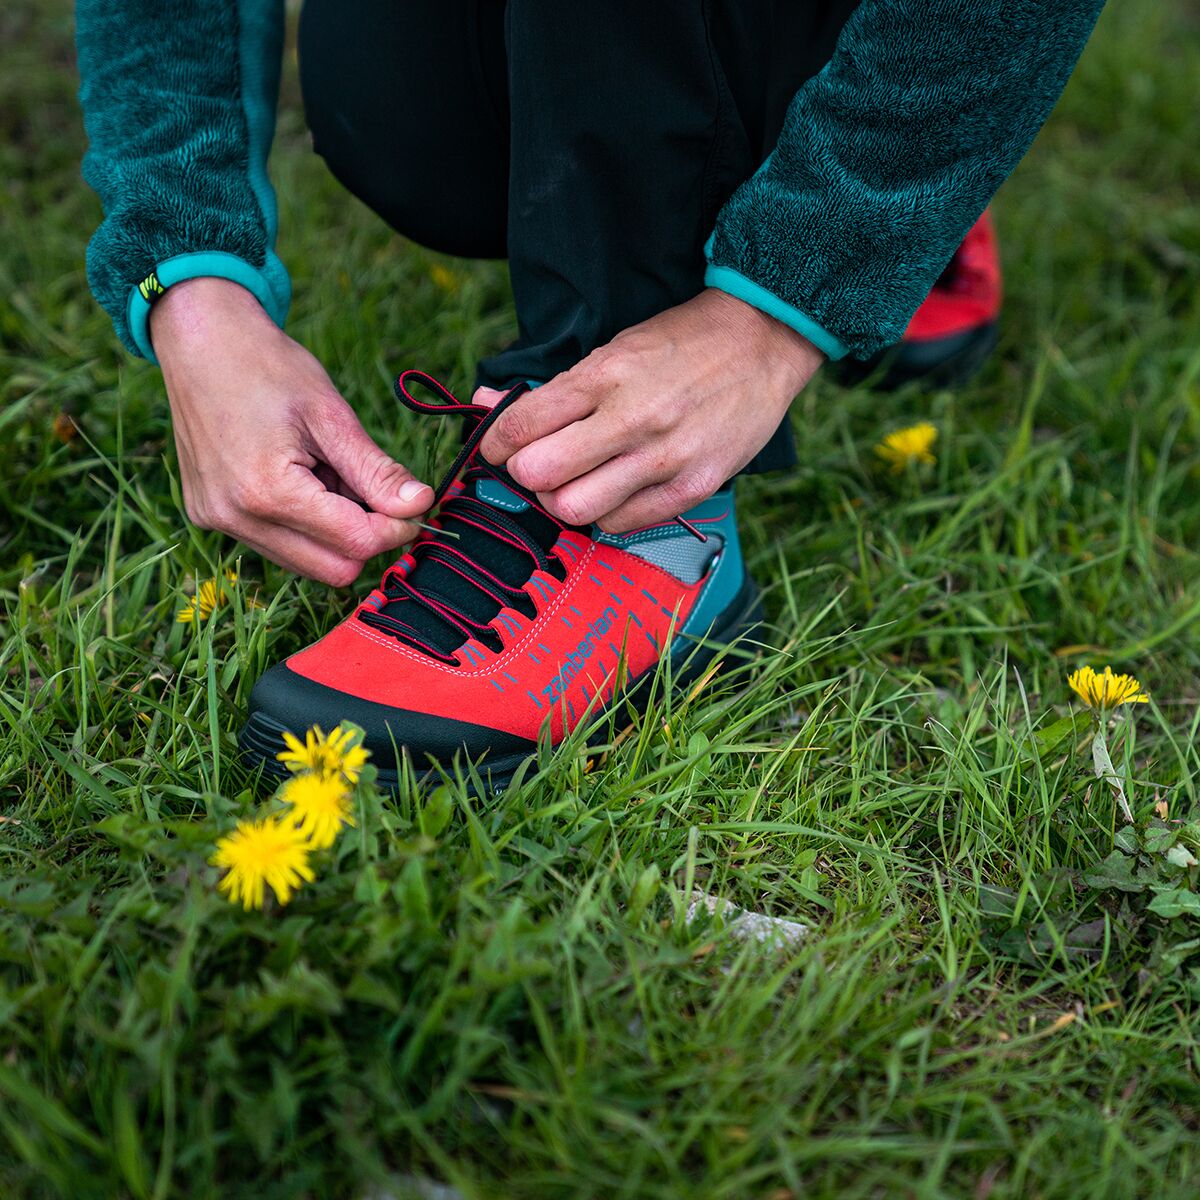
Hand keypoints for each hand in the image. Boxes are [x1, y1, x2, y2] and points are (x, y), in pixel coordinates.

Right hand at [152, 278, 432, 585]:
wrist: (199, 339)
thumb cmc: (267, 366)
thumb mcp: (332, 414)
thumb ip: (376, 470)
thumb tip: (421, 506)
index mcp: (267, 492)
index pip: (355, 544)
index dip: (396, 529)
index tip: (414, 504)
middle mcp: (236, 518)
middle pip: (333, 570)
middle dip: (367, 537)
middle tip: (374, 490)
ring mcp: (218, 522)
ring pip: (307, 563)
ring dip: (335, 532)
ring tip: (329, 474)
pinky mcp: (210, 517)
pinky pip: (277, 544)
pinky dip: (304, 524)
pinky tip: (300, 478)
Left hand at [478, 288, 822, 531]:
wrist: (762, 342)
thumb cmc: (680, 346)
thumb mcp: (613, 349)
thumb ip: (552, 388)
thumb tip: (486, 405)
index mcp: (606, 375)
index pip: (523, 425)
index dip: (498, 443)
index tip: (500, 447)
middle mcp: (632, 418)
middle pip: (540, 475)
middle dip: (526, 474)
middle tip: (538, 465)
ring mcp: (665, 458)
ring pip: (575, 509)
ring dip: (563, 500)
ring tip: (576, 482)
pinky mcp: (693, 487)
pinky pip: (622, 523)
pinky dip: (605, 513)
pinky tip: (614, 490)